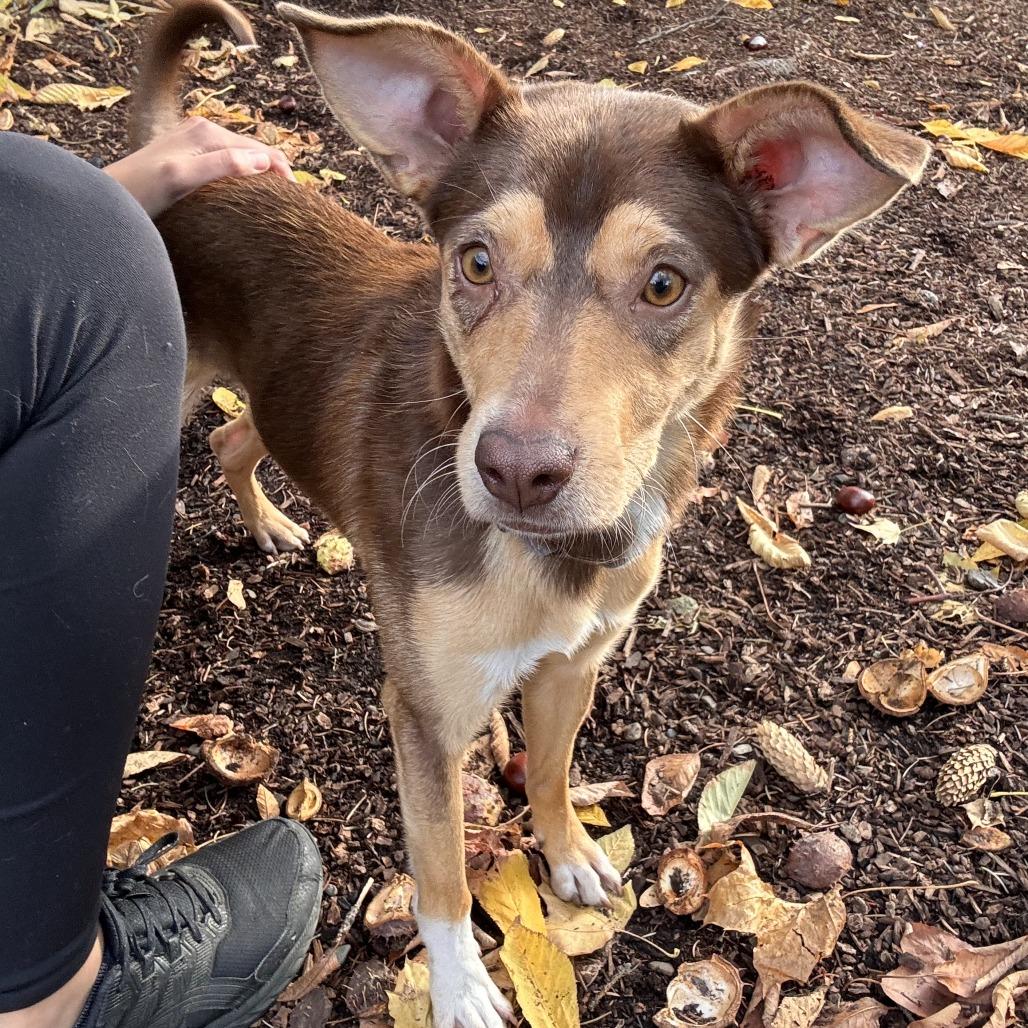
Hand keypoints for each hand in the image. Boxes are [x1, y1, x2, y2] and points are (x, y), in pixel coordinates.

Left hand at [104, 116, 294, 216]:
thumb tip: (263, 162)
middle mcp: (204, 132)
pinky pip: (229, 166)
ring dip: (262, 178)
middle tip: (292, 210)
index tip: (297, 205)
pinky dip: (245, 180)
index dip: (284, 174)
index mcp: (208, 134)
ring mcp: (197, 144)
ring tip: (275, 206)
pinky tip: (248, 199)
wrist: (107, 198)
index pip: (262, 150)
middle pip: (256, 152)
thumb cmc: (140, 193)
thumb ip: (222, 165)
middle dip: (276, 175)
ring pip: (244, 159)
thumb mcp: (182, 178)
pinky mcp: (190, 159)